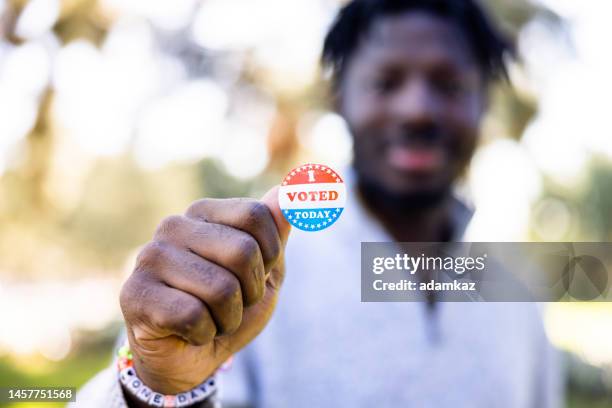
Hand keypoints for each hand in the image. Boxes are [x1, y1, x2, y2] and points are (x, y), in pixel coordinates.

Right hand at [119, 187, 289, 394]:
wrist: (192, 358)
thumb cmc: (229, 307)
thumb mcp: (265, 269)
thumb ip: (277, 229)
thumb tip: (290, 188)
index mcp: (203, 212)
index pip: (256, 215)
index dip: (269, 256)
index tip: (253, 275)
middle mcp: (172, 226)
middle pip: (242, 251)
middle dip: (250, 292)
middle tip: (230, 304)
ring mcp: (150, 258)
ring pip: (221, 289)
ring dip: (228, 318)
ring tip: (209, 319)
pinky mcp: (134, 294)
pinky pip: (193, 316)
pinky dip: (204, 334)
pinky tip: (188, 333)